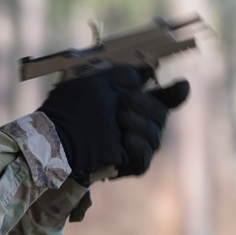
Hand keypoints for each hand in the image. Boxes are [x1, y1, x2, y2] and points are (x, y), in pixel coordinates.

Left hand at [37, 67, 188, 183]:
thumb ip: (125, 76)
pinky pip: (144, 159)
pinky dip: (139, 147)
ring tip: (121, 118)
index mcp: (131, 104)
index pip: (162, 99)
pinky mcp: (125, 166)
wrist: (54, 136)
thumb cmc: (71, 107)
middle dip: (147, 105)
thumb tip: (149, 68)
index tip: (181, 85)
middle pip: (161, 116)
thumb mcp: (97, 83)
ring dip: (141, 124)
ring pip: (155, 137)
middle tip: (126, 101)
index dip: (175, 93)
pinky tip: (127, 139)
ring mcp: (131, 147)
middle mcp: (135, 125)